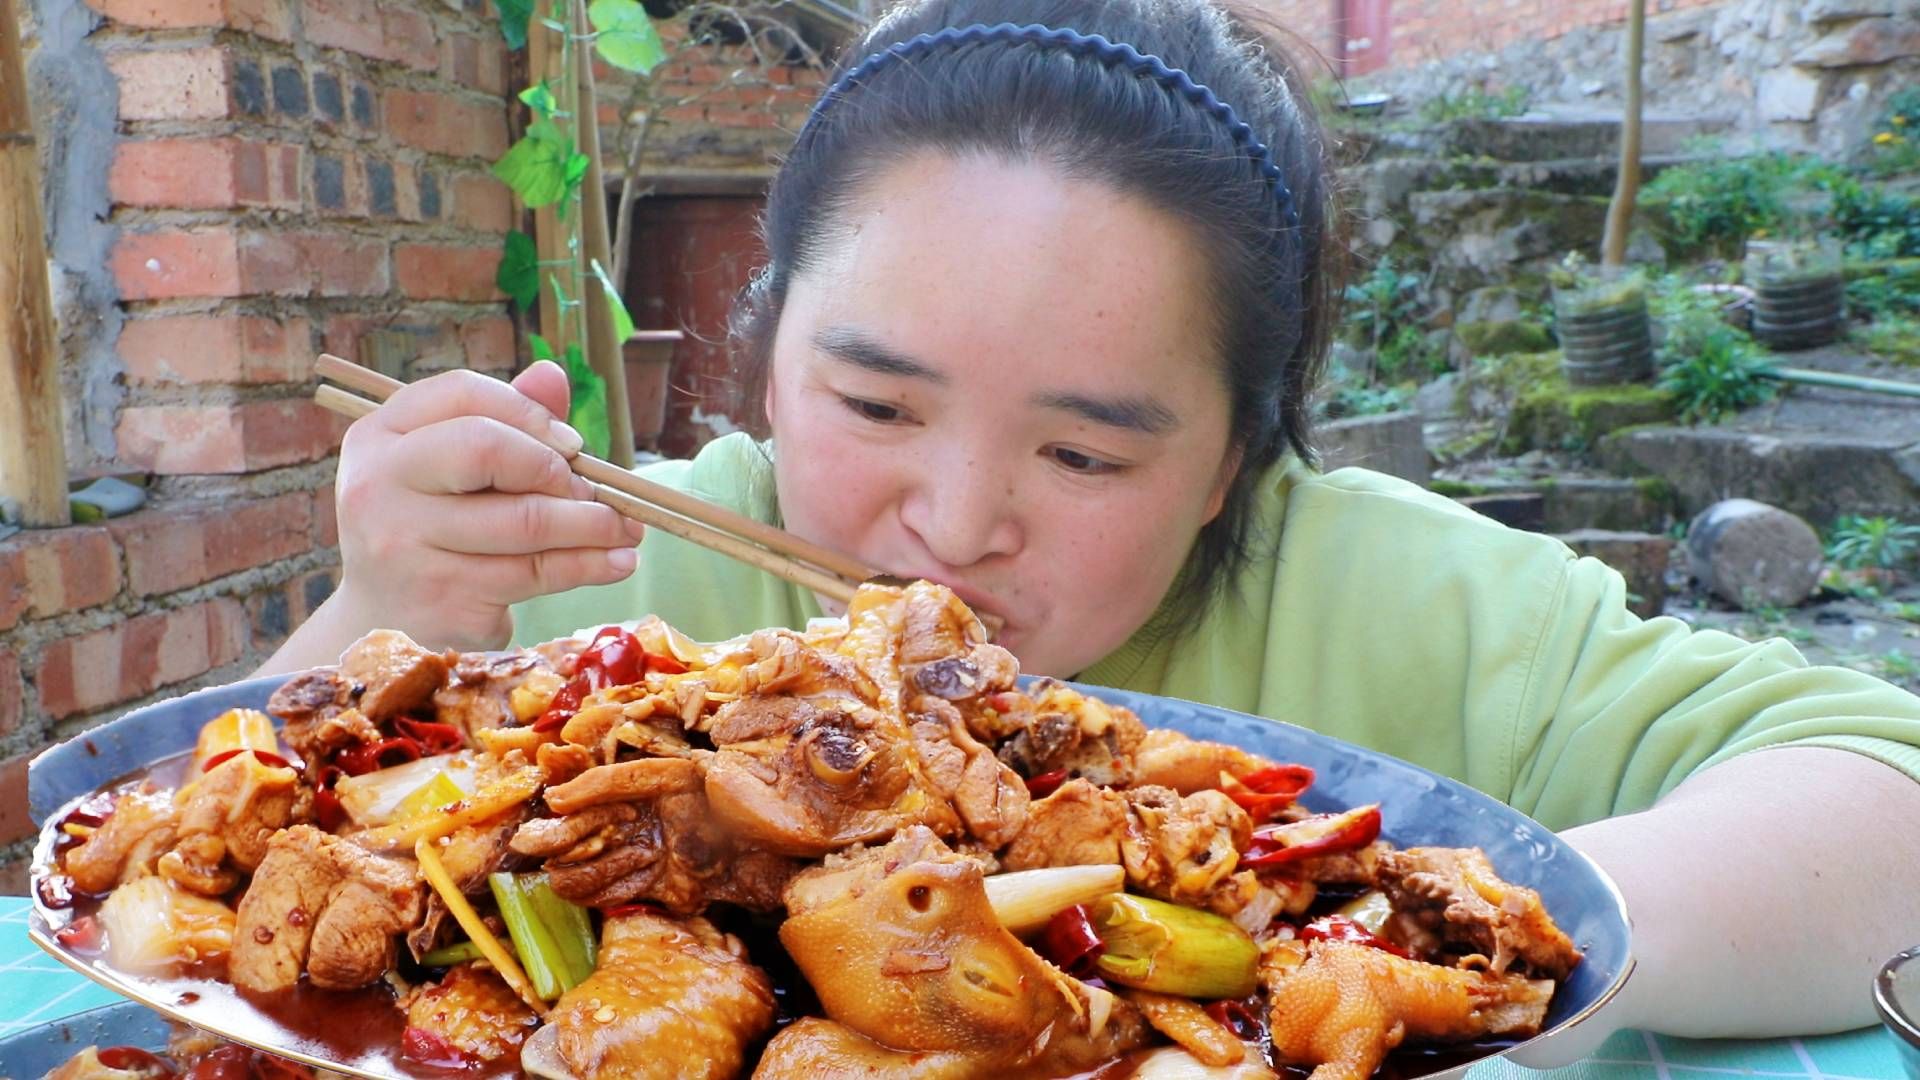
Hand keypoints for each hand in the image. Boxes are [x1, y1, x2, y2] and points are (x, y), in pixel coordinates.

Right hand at [327, 362, 645, 650]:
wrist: (387, 615)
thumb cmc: (428, 524)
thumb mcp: (448, 466)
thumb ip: (500, 419)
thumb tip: (552, 376)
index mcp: (377, 437)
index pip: (462, 394)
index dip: (529, 413)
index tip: (572, 444)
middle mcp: (378, 488)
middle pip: (488, 451)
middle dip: (558, 470)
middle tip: (596, 492)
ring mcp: (404, 549)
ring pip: (524, 523)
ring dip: (594, 525)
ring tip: (627, 529)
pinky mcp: (441, 601)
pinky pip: (534, 575)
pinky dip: (587, 566)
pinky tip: (616, 563)